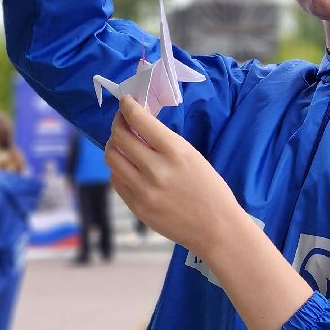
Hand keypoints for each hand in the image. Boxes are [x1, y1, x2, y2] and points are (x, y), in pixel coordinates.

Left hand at [105, 95, 242, 259]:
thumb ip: (164, 141)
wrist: (216, 228)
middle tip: (121, 120)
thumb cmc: (210, 188)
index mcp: (175, 151)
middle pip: (119, 137)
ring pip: (112, 158)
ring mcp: (144, 190)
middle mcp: (156, 169)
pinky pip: (116, 179)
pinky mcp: (137, 207)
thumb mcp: (192, 155)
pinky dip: (118, 167)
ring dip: (113, 145)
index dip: (127, 107)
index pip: (139, 120)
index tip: (125, 101)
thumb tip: (138, 124)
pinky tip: (127, 165)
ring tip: (121, 143)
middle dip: (117, 123)